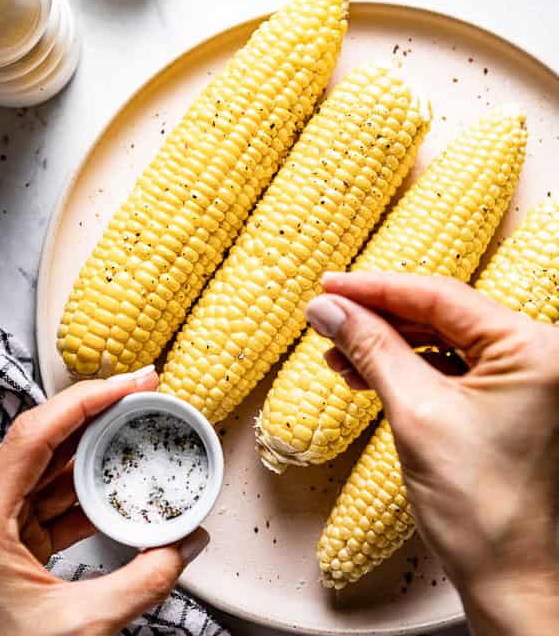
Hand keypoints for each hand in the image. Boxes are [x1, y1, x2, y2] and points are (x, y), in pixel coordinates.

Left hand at [0, 367, 209, 635]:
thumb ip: (141, 583)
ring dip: (93, 450)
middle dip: (94, 413)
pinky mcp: (8, 544)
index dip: (83, 401)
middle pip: (39, 441)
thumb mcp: (80, 625)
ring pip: (46, 469)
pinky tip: (117, 481)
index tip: (124, 385)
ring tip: (135, 427)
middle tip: (139, 393)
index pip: (33, 436)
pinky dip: (86, 490)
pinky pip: (49, 501)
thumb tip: (185, 547)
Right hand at [305, 272, 558, 635]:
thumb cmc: (481, 506)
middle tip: (324, 316)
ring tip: (336, 351)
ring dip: (389, 344)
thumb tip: (328, 308)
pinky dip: (410, 368)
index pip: (441, 297)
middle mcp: (543, 358)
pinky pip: (455, 368)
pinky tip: (367, 373)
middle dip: (378, 317)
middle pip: (443, 315)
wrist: (513, 577)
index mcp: (536, 350)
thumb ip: (371, 349)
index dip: (375, 288)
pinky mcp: (516, 405)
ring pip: (445, 340)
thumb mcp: (415, 414)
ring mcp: (532, 382)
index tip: (327, 285)